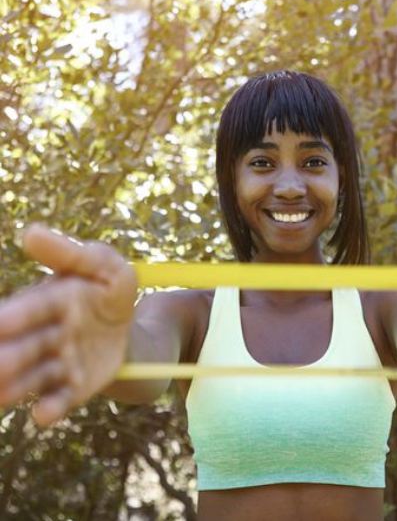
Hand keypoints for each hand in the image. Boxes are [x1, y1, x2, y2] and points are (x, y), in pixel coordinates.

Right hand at [0, 224, 136, 425]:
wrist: (133, 329)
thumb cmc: (111, 291)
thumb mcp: (105, 266)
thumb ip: (72, 254)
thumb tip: (31, 233)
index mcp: (49, 301)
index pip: (31, 309)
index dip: (17, 316)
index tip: (4, 322)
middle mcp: (45, 334)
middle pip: (23, 347)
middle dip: (7, 357)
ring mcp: (58, 363)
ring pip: (32, 376)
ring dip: (16, 385)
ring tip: (2, 391)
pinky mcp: (73, 387)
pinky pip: (61, 398)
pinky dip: (51, 407)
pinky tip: (43, 415)